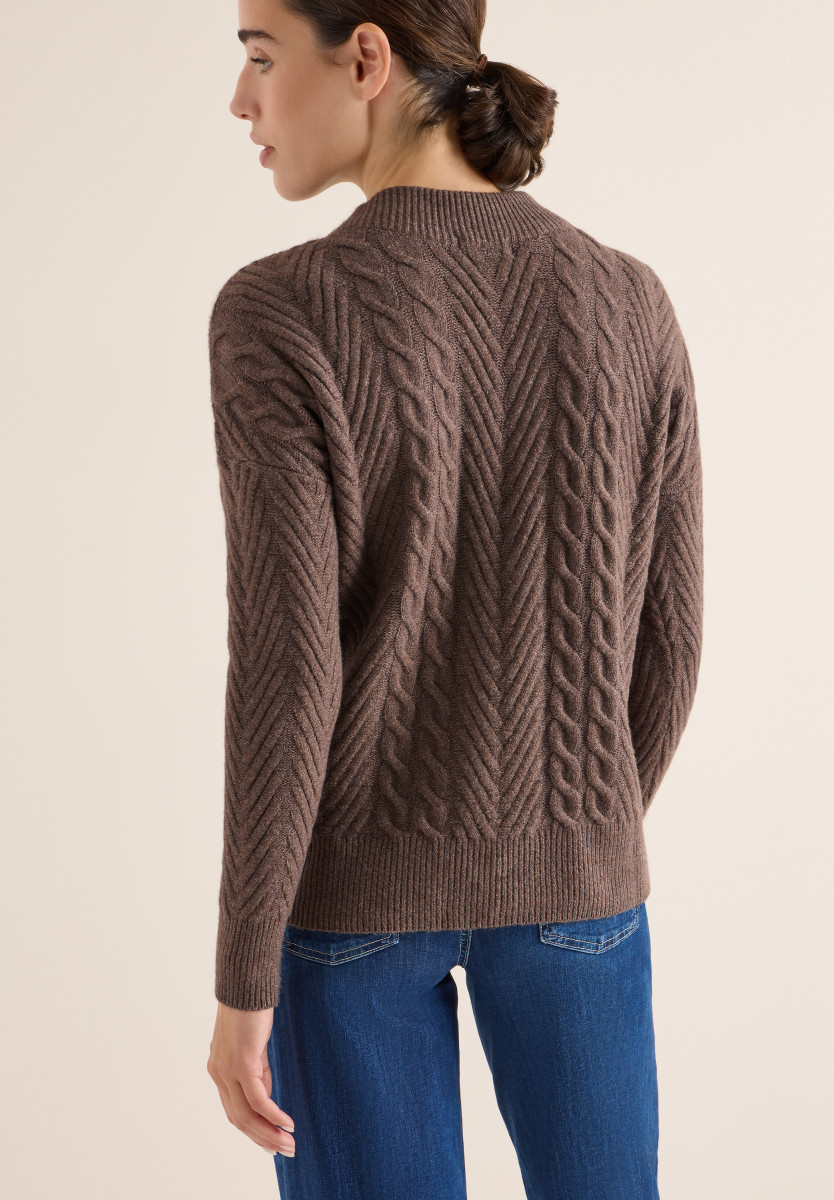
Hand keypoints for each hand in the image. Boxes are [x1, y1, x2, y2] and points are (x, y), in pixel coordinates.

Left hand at [207, 1001, 295, 1156]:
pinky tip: (287, 1123)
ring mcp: (229, 1070)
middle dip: (263, 1139)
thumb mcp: (252, 1045)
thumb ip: (256, 1069)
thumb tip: (266, 1093)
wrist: (244, 985)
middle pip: (240, 1120)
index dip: (254, 1130)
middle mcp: (219, 1074)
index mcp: (219, 1070)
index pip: (234, 1111)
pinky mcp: (242, 1064)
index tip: (272, 1142)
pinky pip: (258, 1099)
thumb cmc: (249, 1009)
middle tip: (285, 1151)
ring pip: (248, 1115)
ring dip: (270, 1134)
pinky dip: (273, 1115)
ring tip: (289, 1144)